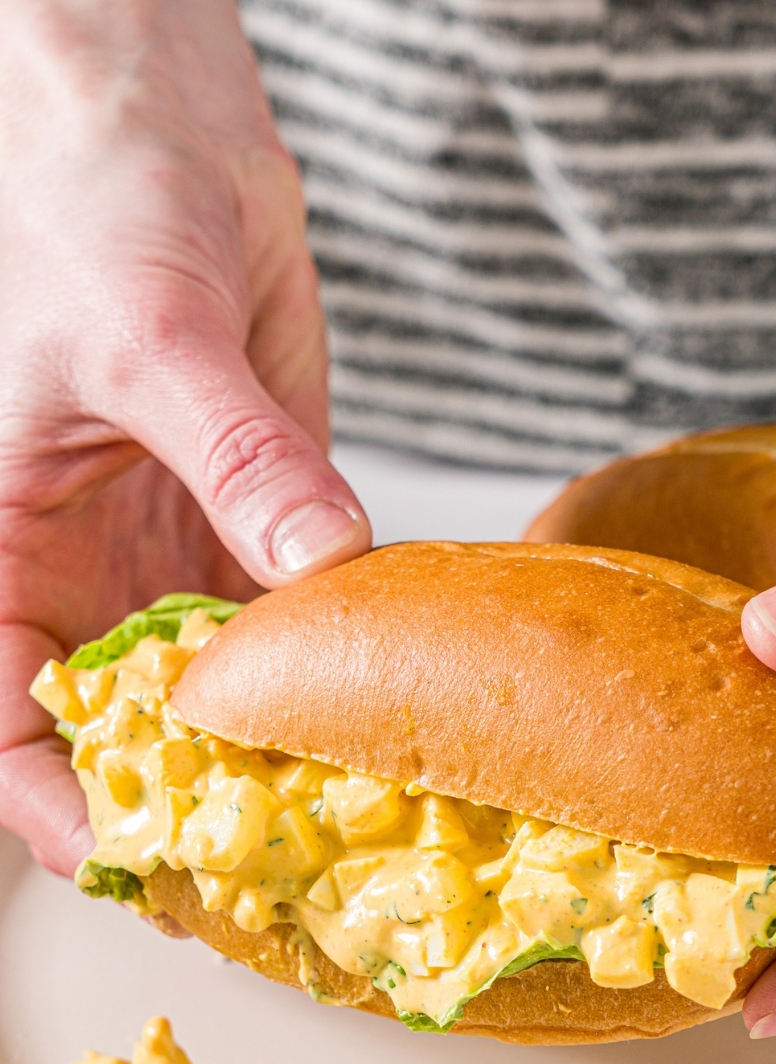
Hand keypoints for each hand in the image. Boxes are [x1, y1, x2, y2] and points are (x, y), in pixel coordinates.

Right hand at [0, 0, 369, 877]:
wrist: (165, 134)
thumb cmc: (89, 206)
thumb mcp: (146, 341)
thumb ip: (236, 460)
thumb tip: (317, 561)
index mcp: (3, 551)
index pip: (5, 723)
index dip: (60, 806)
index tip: (140, 861)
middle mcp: (85, 572)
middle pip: (124, 730)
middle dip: (190, 800)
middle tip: (277, 862)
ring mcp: (171, 552)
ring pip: (218, 688)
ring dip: (276, 745)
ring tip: (349, 806)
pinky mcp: (255, 520)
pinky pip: (292, 616)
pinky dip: (331, 663)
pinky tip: (382, 700)